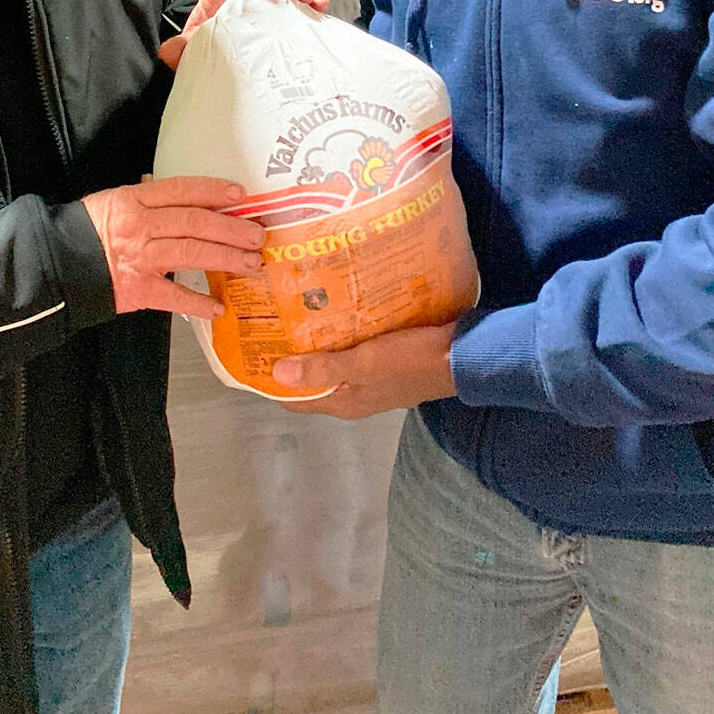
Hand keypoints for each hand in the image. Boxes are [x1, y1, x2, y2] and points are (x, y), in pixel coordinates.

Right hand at [82, 175, 264, 319]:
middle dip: (231, 228)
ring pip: (191, 253)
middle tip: (257, 235)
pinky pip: (174, 297)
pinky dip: (198, 303)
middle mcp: (140, 227)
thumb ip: (149, 201)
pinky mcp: (138, 290)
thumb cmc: (86, 233)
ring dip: (225, 258)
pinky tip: (219, 307)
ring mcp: (140, 259)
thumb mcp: (114, 203)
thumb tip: (189, 200)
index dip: (213, 191)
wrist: (56, 265)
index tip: (240, 195)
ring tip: (250, 263)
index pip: (181, 191)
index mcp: (133, 201)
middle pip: (194, 222)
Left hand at [158, 0, 329, 69]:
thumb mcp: (190, 52)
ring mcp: (266, 11)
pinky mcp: (282, 24)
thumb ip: (179, 49)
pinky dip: (312, 5)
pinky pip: (299, 9)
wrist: (217, 75)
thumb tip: (170, 49)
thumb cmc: (205, 55)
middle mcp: (246, 0)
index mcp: (221, 0)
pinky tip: (320, 7)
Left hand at [271, 324, 458, 418]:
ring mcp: (369, 380)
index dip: (270, 380)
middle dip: (288, 357)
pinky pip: (350, 352)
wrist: (463, 356)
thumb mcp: (364, 364)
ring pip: (329, 365)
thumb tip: (277, 374)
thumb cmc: (411, 360)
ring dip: (312, 346)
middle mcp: (353, 396)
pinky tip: (331, 311)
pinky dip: (336, 337)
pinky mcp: (384, 363)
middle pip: (309, 381)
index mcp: (344, 403)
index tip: (251, 351)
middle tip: (268, 322)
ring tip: (292, 311)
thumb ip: (324, 370)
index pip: (293, 400)